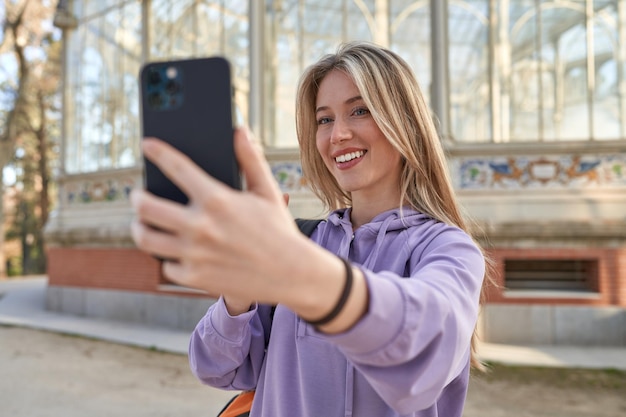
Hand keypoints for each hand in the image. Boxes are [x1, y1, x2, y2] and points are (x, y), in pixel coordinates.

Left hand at [131, 128, 368, 331]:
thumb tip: (239, 130)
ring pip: (146, 238)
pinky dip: (168, 258)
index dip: (158, 152)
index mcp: (217, 199)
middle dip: (136, 197)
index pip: (177, 167)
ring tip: (142, 223)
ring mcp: (194, 254)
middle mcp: (200, 226)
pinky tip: (174, 251)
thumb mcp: (267, 191)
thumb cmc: (279, 230)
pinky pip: (167, 265)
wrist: (291, 274)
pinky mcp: (195, 277)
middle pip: (146, 207)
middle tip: (138, 195)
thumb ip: (250, 159)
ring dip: (139, 227)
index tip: (147, 145)